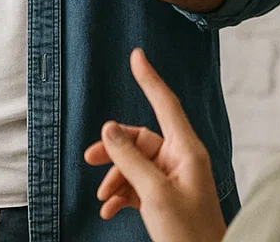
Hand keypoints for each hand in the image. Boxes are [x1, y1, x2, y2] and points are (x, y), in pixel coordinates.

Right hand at [83, 49, 225, 241]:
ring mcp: (173, 180)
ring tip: (104, 197)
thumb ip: (131, 159)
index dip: (150, 78)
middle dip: (114, 150)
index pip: (166, 104)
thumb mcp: (155, 193)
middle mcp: (181, 160)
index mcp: (187, 151)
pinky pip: (137, 185)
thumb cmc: (189, 234)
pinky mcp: (166, 198)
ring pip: (135, 164)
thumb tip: (109, 128)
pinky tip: (110, 209)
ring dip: (115, 178)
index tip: (136, 55)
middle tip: (89, 159)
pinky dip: (121, 194)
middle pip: (140, 139)